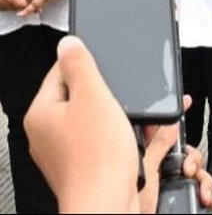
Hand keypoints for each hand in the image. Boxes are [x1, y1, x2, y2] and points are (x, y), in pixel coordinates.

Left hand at [24, 35, 140, 213]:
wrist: (109, 207)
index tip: (105, 61)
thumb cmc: (97, 161)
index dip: (88, 64)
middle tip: (124, 97)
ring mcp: (68, 152)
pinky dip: (125, 136)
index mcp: (42, 114)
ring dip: (122, 115)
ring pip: (99, 118)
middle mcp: (50, 134)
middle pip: (82, 95)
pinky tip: (139, 139)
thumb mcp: (92, 96)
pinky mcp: (88, 166)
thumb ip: (80, 64)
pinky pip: (107, 140)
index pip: (61, 71)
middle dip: (111, 93)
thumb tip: (68, 43)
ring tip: (134, 122)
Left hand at [140, 97, 211, 213]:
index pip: (161, 128)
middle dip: (193, 157)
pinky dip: (203, 190)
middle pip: (183, 149)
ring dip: (201, 176)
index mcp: (142, 153)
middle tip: (188, 168)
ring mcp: (165, 182)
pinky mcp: (173, 196)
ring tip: (198, 186)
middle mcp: (154, 166)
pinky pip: (194, 187)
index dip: (175, 115)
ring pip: (192, 169)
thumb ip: (159, 144)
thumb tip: (170, 122)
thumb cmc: (122, 204)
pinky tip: (204, 195)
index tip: (186, 101)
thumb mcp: (145, 168)